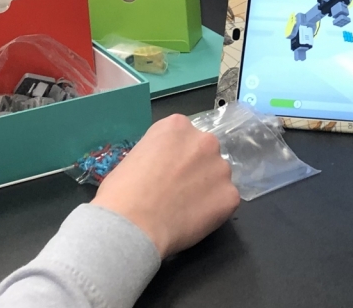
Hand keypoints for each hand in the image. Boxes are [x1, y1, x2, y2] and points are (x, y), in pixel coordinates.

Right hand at [92, 114, 239, 257]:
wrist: (132, 225)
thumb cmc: (122, 192)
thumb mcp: (134, 157)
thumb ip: (158, 155)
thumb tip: (164, 168)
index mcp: (177, 126)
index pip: (184, 137)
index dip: (174, 156)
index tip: (166, 171)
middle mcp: (205, 140)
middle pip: (205, 152)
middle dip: (195, 168)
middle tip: (177, 190)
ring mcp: (222, 168)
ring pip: (218, 176)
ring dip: (207, 188)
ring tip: (185, 208)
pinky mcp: (231, 196)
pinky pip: (225, 201)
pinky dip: (214, 211)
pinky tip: (194, 220)